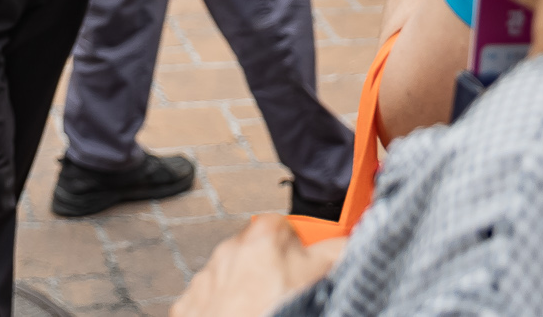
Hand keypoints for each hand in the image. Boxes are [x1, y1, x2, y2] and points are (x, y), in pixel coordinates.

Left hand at [172, 216, 344, 316]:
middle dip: (275, 275)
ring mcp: (207, 278)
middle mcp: (230, 247)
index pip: (291, 232)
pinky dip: (226, 311)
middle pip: (262, 256)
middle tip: (289, 298)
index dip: (304, 256)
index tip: (309, 273)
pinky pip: (211, 302)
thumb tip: (353, 238)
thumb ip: (338, 249)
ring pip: (235, 280)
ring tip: (266, 312)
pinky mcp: (190, 305)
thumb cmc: (279, 310)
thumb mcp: (321, 275)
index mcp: (265, 232)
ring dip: (248, 293)